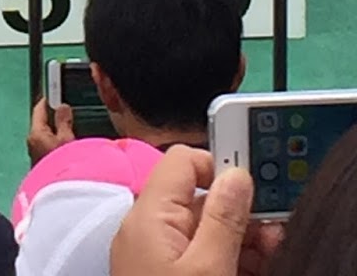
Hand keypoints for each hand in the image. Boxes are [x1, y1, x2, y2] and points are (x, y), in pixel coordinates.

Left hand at [26, 96, 74, 163]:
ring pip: (47, 136)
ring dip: (57, 132)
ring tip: (71, 129)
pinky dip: (57, 144)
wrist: (62, 192)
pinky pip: (50, 148)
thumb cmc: (63, 164)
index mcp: (35, 133)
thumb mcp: (67, 139)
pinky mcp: (44, 165)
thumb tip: (62, 107)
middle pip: (42, 123)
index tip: (58, 94)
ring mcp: (37, 156)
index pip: (39, 109)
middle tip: (68, 112)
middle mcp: (32, 144)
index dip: (49, 100)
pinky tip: (68, 147)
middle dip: (54, 117)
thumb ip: (64, 121)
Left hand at [110, 146, 280, 275]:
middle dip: (241, 211)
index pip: (185, 161)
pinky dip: (228, 257)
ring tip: (272, 254)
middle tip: (276, 231)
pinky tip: (254, 266)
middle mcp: (148, 229)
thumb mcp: (208, 269)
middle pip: (201, 198)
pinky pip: (199, 253)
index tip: (261, 182)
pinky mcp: (165, 274)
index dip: (224, 165)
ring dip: (242, 238)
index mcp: (150, 215)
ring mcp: (156, 255)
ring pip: (205, 230)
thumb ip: (223, 221)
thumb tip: (237, 175)